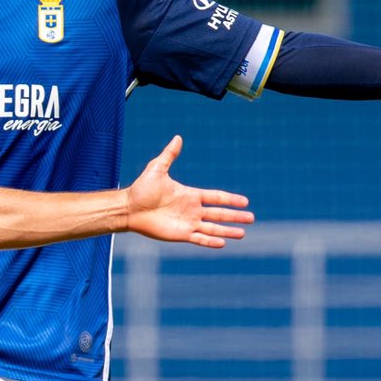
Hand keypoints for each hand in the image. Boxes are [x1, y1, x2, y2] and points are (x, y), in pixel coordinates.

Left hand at [123, 137, 253, 248]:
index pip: (216, 197)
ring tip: (242, 233)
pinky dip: (210, 242)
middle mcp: (192, 210)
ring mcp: (187, 223)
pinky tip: (222, 243)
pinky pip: (199, 239)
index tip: (245, 201)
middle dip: (235, 216)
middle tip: (252, 218)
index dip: (230, 199)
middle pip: (219, 214)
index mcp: (190, 195)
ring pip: (213, 228)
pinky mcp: (180, 235)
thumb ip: (169, 155)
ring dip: (228, 231)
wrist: (129, 208)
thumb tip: (178, 137)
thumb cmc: (141, 189)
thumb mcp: (157, 169)